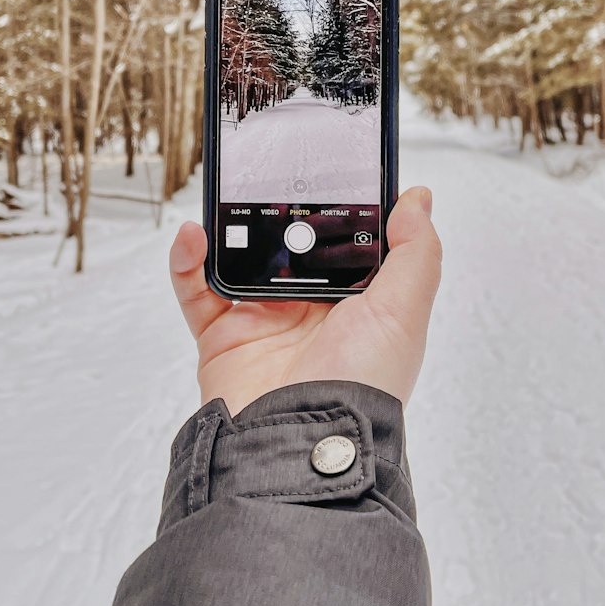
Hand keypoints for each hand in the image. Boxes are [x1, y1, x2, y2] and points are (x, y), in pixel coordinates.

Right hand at [169, 187, 441, 416]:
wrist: (303, 441)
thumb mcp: (404, 312)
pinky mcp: (222, 336)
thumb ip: (416, 252)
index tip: (332, 164)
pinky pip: (196, 289)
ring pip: (240, 258)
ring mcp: (264, 321)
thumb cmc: (363, 384)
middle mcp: (311, 310)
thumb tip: (417, 199)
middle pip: (289, 244)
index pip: (346, 241)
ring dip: (229, 225)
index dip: (339, 206)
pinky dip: (188, 259)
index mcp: (357, 303)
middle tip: (272, 170)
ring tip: (228, 194)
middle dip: (279, 208)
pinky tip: (194, 235)